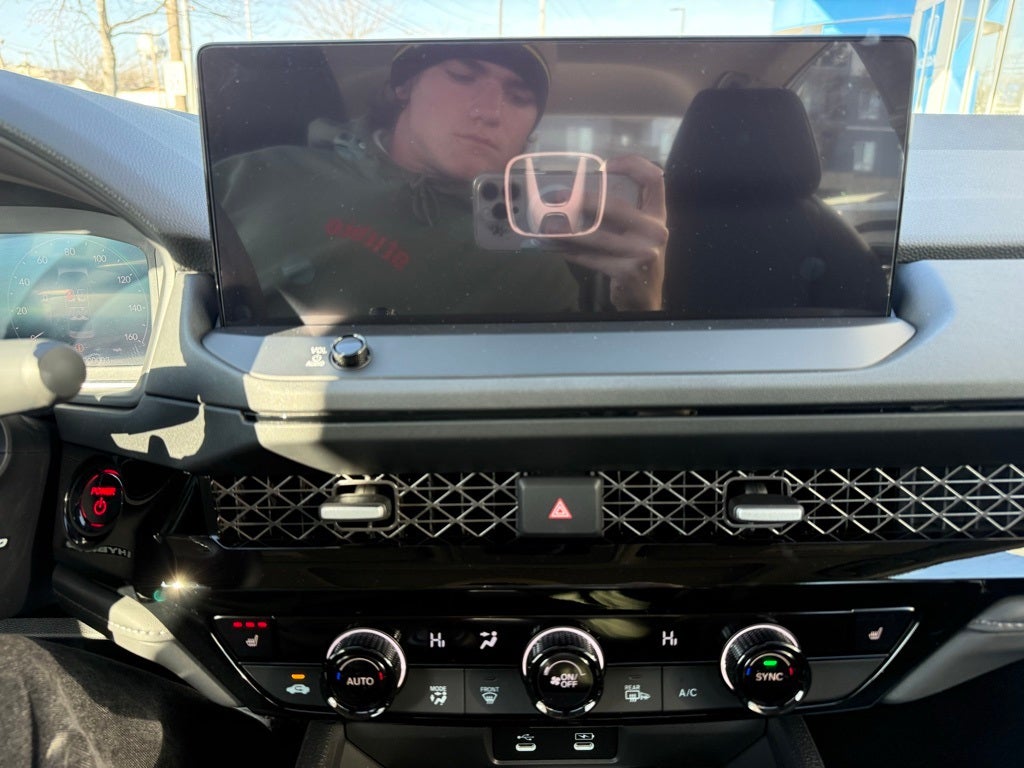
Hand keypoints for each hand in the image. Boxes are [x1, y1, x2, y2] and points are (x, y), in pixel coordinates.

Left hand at [560, 154, 666, 310]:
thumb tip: (578, 196)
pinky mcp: (626, 272)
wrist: (645, 300)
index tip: (607, 165)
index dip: (633, 165)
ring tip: (549, 225)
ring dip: (568, 230)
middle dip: (583, 201)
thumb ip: (622, 215)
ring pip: (597, 235)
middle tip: (558, 198)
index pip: (654, 180)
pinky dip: (571, 252)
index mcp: (658, 216)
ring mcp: (643, 253)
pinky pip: (591, 257)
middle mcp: (655, 232)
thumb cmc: (637, 260)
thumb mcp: (638, 234)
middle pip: (616, 206)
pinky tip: (557, 248)